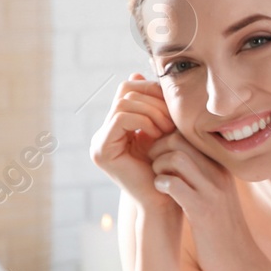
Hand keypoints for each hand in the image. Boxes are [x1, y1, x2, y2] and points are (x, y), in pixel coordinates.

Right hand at [90, 74, 176, 212]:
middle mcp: (103, 132)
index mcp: (116, 126)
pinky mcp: (101, 150)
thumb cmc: (170, 166)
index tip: (172, 107)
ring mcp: (99, 142)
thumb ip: (153, 104)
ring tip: (167, 129)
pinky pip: (120, 118)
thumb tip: (138, 70)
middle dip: (153, 100)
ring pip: (123, 103)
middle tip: (171, 120)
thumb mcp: (163, 128)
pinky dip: (143, 121)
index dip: (152, 89)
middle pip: (125, 91)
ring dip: (152, 112)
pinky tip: (157, 135)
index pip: (128, 88)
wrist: (165, 200)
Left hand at [147, 133, 269, 270]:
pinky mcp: (202, 210)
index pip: (191, 135)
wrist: (241, 263)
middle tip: (152, 166)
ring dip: (158, 166)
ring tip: (157, 179)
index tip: (158, 155)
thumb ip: (202, 175)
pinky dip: (161, 184)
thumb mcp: (217, 195)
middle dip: (158, 148)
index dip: (167, 139)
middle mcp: (219, 174)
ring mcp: (212, 191)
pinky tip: (160, 192)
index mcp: (221, 167)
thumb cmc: (223, 230)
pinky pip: (175, 184)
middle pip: (181, 139)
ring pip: (177, 157)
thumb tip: (176, 158)